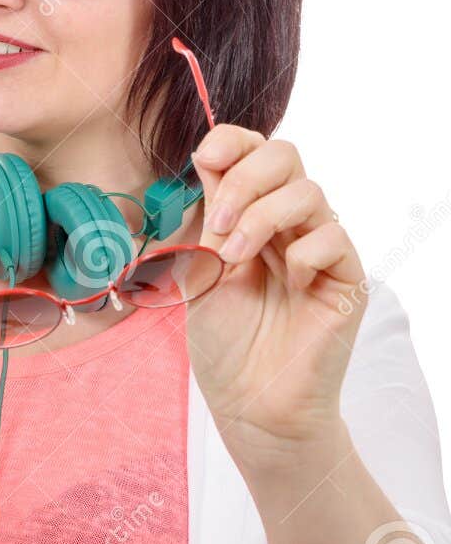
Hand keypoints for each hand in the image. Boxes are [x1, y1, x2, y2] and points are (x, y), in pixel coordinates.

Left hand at [186, 125, 365, 465]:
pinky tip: (288, 282)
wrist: (249, 401)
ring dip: (262, 216)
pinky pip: (333, 238)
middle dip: (244, 178)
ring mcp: (319, 249)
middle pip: (285, 156)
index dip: (231, 142)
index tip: (204, 158)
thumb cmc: (224, 340)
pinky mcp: (345, 279)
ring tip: (235, 257)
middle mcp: (288, 224)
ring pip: (309, 192)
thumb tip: (206, 161)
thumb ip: (206, 217)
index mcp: (250, 214)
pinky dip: (302, 251)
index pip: (252, 151)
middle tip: (218, 224)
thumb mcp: (199, 268)